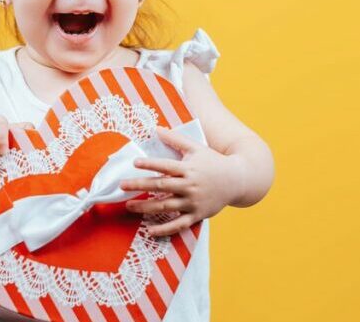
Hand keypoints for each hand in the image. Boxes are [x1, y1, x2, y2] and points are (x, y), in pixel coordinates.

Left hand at [120, 126, 240, 236]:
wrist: (237, 180)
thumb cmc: (213, 161)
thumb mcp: (196, 148)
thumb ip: (176, 139)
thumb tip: (156, 128)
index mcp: (188, 168)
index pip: (165, 165)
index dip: (150, 164)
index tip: (134, 163)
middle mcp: (190, 185)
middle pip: (160, 186)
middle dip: (139, 185)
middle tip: (122, 186)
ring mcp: (193, 202)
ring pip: (165, 206)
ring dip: (145, 207)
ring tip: (129, 205)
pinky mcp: (197, 215)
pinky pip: (178, 224)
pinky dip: (164, 229)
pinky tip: (149, 230)